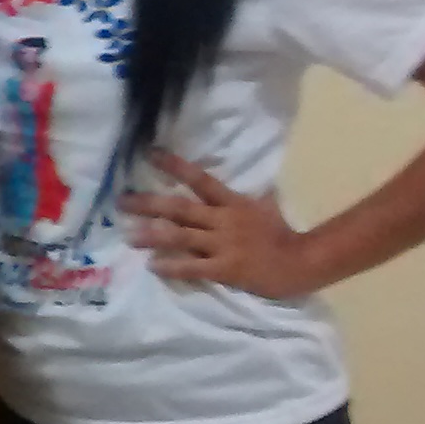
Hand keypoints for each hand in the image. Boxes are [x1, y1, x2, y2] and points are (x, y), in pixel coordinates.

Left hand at [124, 151, 327, 299]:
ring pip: (181, 236)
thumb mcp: (263, 205)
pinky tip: (152, 266)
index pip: (200, 179)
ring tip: (128, 235)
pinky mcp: (225, 269)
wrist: (302, 262)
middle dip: (149, 203)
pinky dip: (172, 266)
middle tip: (122, 201)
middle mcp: (223, 220)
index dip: (175, 166)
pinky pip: (192, 267)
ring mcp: (223, 245)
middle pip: (180, 208)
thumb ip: (240, 196)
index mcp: (232, 202)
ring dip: (152, 235)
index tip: (149, 154)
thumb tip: (227, 181)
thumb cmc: (281, 234)